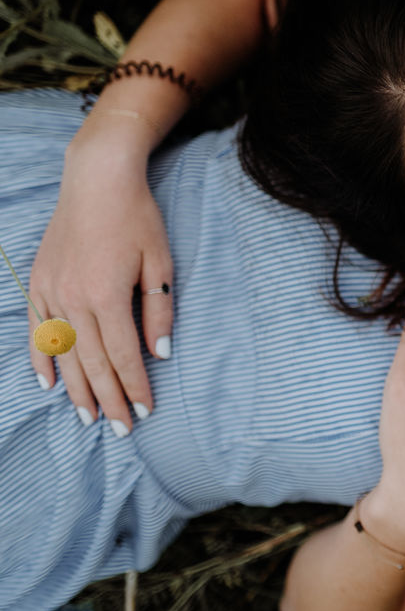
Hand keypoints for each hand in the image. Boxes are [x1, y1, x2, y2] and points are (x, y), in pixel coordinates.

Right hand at [29, 124, 172, 434]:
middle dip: (109, 399)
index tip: (146, 412)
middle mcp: (73, 299)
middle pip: (92, 362)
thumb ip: (159, 310)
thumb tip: (158, 353)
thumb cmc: (137, 218)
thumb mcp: (160, 263)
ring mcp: (50, 291)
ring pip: (63, 353)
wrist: (97, 179)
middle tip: (121, 430)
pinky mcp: (38, 281)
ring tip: (89, 418)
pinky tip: (49, 383)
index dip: (135, 387)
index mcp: (107, 296)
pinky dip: (42, 358)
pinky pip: (38, 329)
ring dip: (77, 389)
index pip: (123, 356)